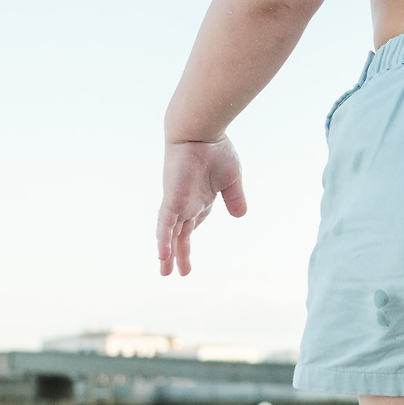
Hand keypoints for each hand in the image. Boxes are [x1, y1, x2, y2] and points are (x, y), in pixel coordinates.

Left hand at [156, 137, 247, 275]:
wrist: (201, 132)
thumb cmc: (216, 150)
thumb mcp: (232, 179)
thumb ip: (234, 198)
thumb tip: (241, 216)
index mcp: (201, 198)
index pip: (195, 223)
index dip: (191, 237)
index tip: (188, 252)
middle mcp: (187, 203)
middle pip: (181, 234)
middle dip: (180, 253)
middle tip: (178, 272)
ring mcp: (178, 203)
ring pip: (170, 234)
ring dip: (168, 254)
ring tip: (165, 272)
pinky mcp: (172, 201)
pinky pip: (165, 225)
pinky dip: (164, 241)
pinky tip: (162, 256)